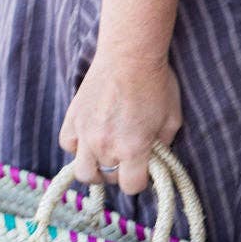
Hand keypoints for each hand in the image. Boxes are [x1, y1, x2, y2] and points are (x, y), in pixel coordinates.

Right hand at [59, 52, 182, 195]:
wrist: (130, 54)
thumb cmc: (156, 83)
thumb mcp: (172, 120)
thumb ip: (163, 146)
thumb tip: (154, 159)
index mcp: (132, 149)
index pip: (131, 187)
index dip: (140, 181)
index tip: (143, 170)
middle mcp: (105, 146)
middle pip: (107, 179)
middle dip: (119, 173)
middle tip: (126, 159)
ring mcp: (85, 132)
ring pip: (82, 171)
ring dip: (95, 167)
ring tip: (105, 155)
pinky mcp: (73, 117)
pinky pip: (68, 144)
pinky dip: (77, 146)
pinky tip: (90, 137)